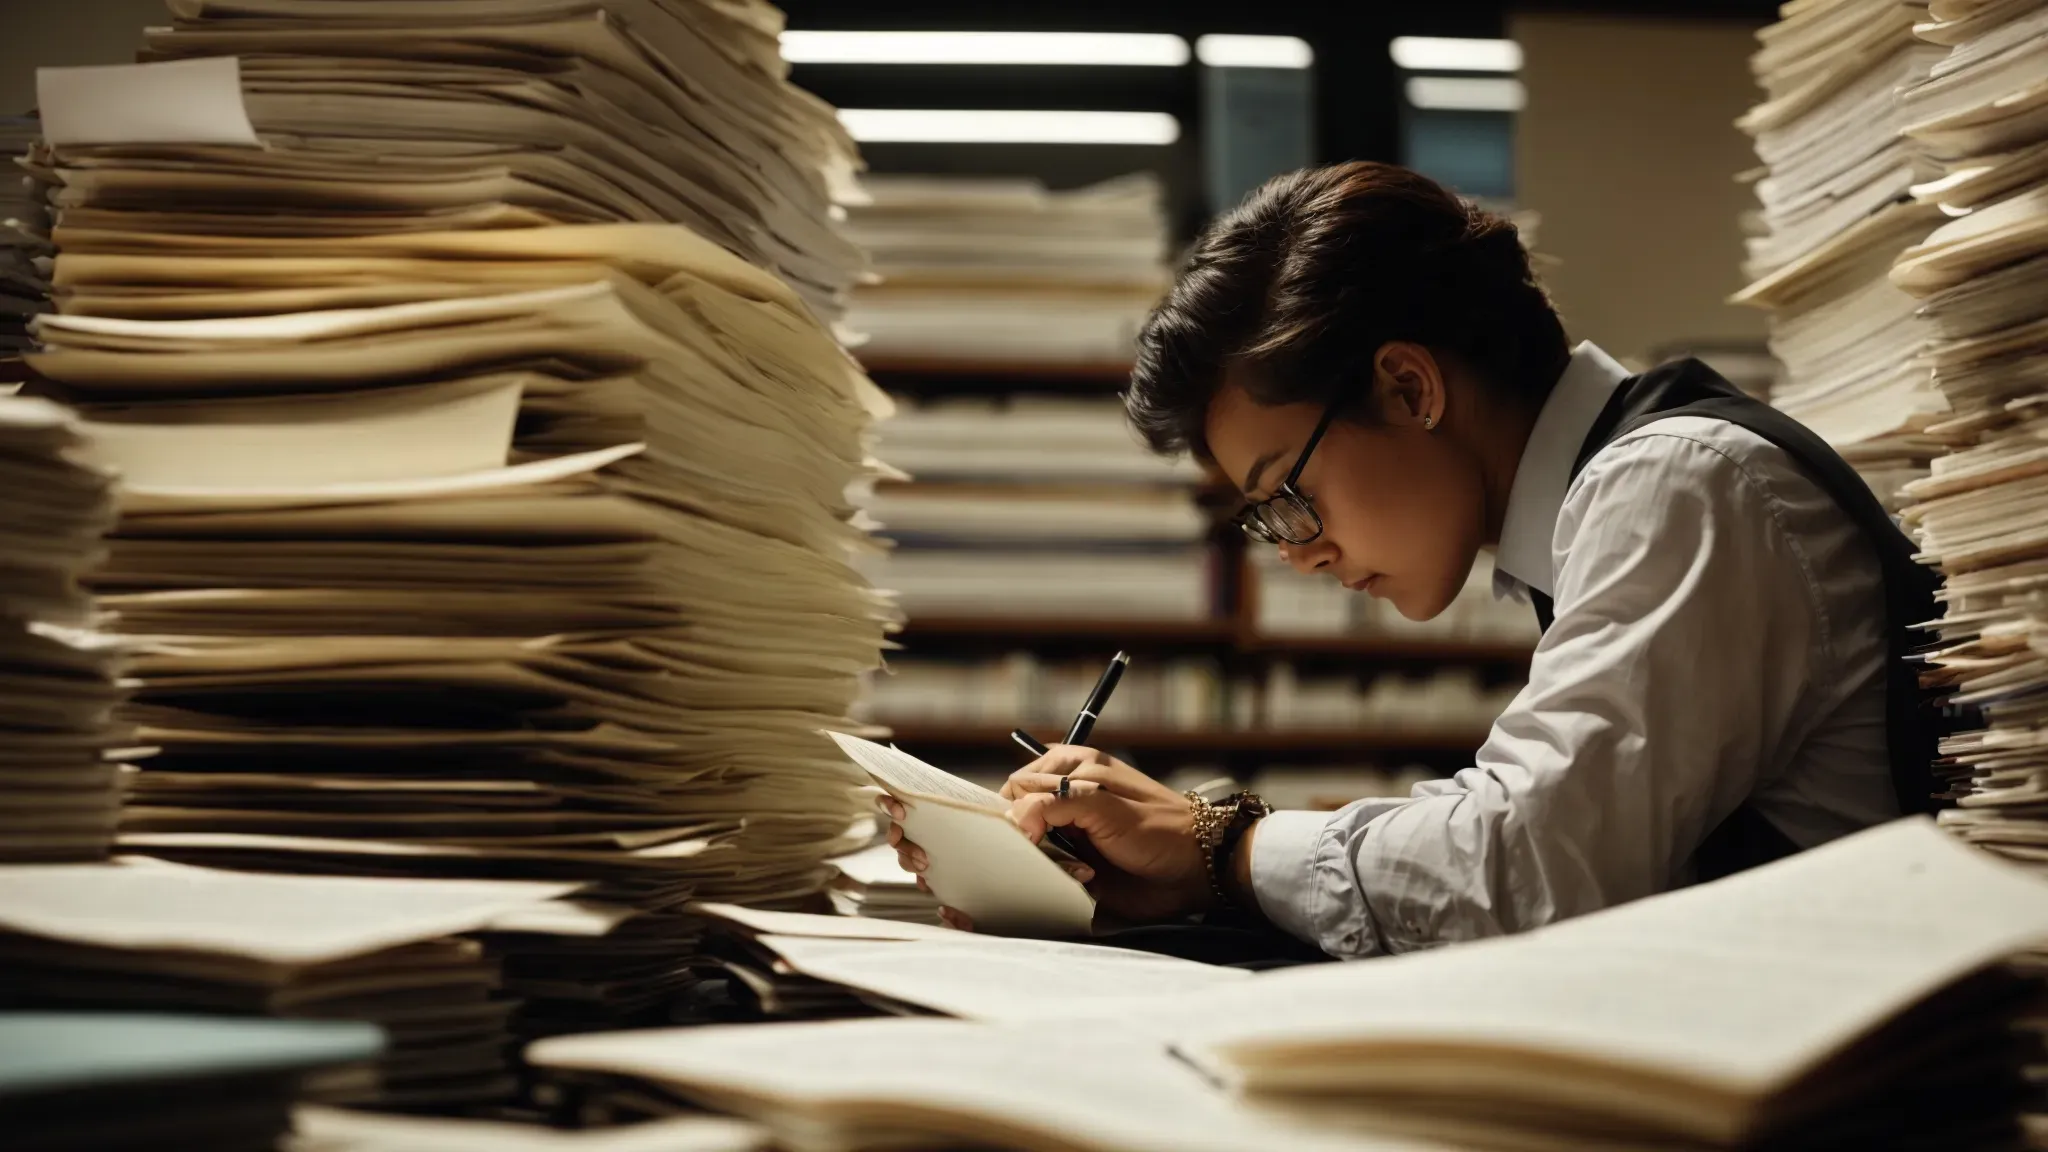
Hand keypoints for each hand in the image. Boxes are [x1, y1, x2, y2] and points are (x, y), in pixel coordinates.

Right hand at [880, 746, 1213, 930]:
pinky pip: (1019, 896)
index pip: (1002, 790)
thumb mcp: (1106, 804)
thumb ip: (1057, 804)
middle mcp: (1052, 815)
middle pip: (988, 827)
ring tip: (938, 886)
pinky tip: (966, 912)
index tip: (928, 817)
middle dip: (949, 840)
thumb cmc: (1159, 827)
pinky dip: (990, 906)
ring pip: (997, 863)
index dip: (965, 804)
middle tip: (917, 852)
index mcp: (1059, 779)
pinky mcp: (1062, 888)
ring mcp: (1055, 853)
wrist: (1200, 871)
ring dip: (964, 876)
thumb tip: (1012, 822)